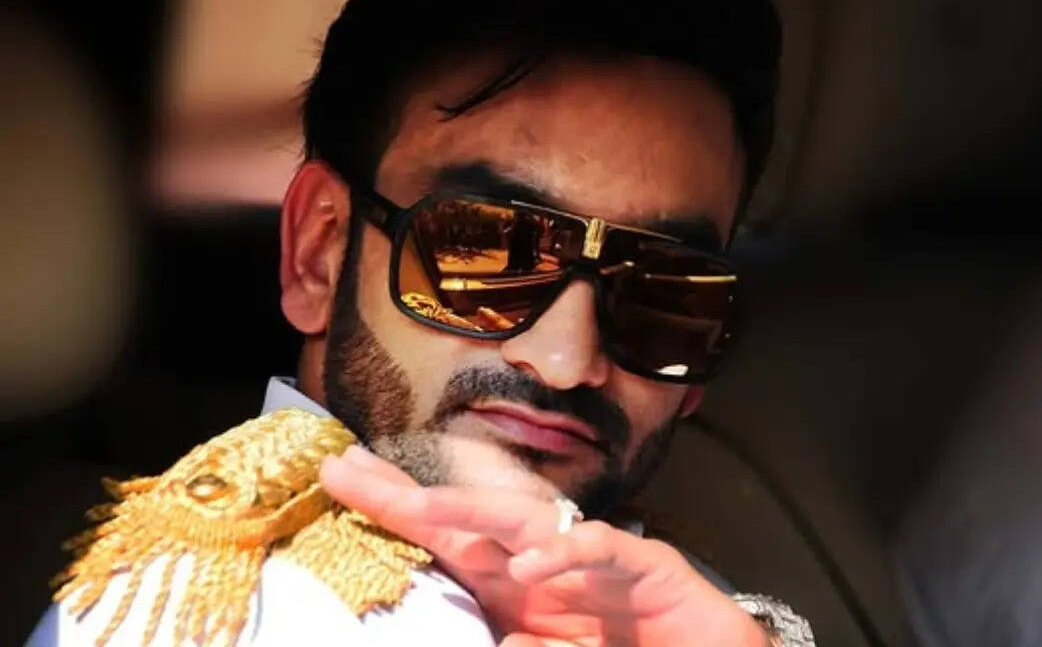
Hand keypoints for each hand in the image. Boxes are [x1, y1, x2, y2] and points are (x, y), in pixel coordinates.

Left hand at [319, 445, 770, 646]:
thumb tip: (500, 646)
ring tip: (422, 508)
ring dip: (474, 512)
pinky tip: (531, 567)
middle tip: (349, 470)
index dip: (394, 512)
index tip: (338, 483)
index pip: (444, 546)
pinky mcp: (644, 564)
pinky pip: (600, 550)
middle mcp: (546, 567)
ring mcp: (592, 561)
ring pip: (526, 521)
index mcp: (516, 592)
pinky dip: (566, 555)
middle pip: (468, 522)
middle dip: (409, 495)